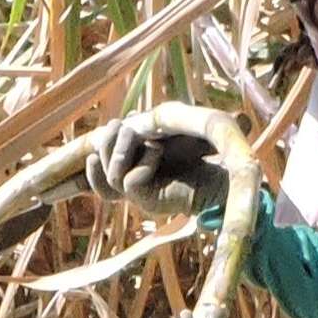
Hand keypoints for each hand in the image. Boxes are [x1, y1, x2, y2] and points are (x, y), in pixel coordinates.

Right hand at [84, 118, 226, 217]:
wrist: (219, 181)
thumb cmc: (197, 158)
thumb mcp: (164, 138)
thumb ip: (145, 132)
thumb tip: (128, 115)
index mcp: (133, 175)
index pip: (100, 175)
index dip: (98, 153)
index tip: (106, 129)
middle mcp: (133, 189)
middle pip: (102, 171)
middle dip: (107, 143)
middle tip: (122, 124)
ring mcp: (140, 197)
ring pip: (112, 176)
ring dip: (123, 150)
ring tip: (145, 137)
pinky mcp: (150, 202)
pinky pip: (130, 181)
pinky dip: (143, 160)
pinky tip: (158, 150)